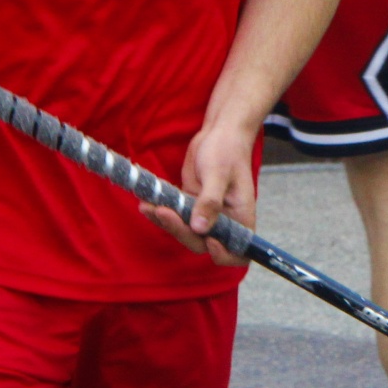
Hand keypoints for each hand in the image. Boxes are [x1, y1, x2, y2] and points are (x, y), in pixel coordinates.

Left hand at [141, 119, 254, 266]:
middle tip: (163, 212)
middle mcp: (224, 221)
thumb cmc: (227, 150)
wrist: (219, 133)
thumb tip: (199, 229)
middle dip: (181, 231)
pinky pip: (175, 217)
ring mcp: (206, 214)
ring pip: (185, 232)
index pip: (238, 253)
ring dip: (166, 222)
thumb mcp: (218, 174)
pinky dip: (160, 212)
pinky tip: (146, 203)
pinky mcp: (191, 206)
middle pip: (202, 243)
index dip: (223, 254)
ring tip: (148, 207)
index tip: (207, 239)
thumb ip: (209, 202)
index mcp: (241, 217)